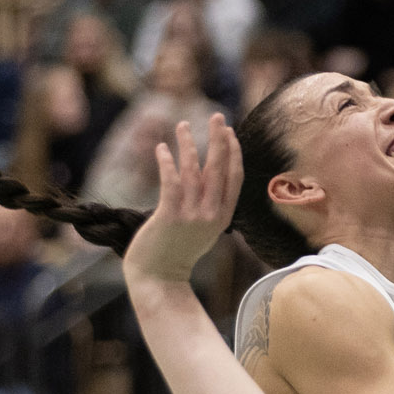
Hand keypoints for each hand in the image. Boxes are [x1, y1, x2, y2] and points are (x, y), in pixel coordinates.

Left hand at [123, 114, 242, 286]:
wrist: (159, 277)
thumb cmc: (177, 252)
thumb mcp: (202, 230)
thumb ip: (208, 206)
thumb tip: (209, 181)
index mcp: (223, 216)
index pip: (234, 177)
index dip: (233, 152)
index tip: (229, 132)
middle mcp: (212, 213)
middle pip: (219, 168)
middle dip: (219, 139)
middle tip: (217, 116)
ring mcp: (192, 215)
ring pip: (194, 171)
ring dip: (188, 144)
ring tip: (182, 124)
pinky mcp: (170, 216)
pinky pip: (171, 182)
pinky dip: (167, 163)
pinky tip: (162, 148)